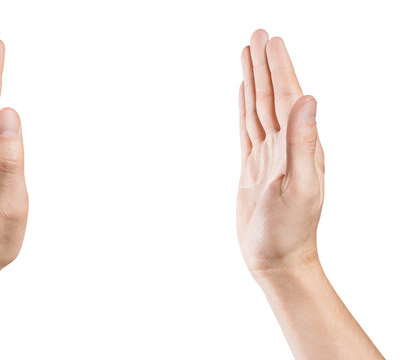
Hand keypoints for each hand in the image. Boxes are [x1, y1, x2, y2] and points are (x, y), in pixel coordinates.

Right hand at [236, 29, 324, 278]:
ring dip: (254, 82)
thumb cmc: (289, 230)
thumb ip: (303, 143)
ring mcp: (268, 156)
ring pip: (259, 109)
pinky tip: (244, 96)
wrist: (277, 259)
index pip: (288, 97)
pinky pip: (247, 130)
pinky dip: (245, 109)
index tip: (270, 40)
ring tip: (247, 57)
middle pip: (272, 96)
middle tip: (256, 36)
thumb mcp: (298, 187)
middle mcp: (286, 145)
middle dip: (265, 65)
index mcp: (300, 145)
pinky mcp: (253, 168)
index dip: (279, 68)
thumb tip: (309, 99)